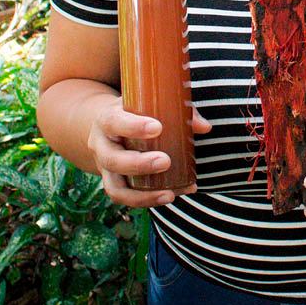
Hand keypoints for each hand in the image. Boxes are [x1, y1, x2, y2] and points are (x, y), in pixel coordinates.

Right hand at [88, 98, 211, 207]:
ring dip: (142, 194)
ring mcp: (105, 168)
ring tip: (169, 193)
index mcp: (107, 119)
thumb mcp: (145, 103)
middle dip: (139, 164)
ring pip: (115, 187)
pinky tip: (169, 197)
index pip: (114, 122)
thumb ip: (176, 110)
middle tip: (165, 161)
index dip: (133, 127)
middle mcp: (101, 145)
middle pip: (113, 159)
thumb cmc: (133, 111)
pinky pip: (125, 198)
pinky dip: (146, 201)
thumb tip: (204, 127)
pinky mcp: (113, 183)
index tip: (158, 127)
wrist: (107, 126)